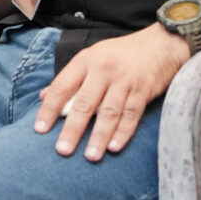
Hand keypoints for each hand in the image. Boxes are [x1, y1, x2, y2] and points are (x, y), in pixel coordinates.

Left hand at [34, 23, 189, 161]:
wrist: (161, 43)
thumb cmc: (122, 53)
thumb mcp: (93, 57)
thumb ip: (70, 77)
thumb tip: (43, 96)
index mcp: (87, 60)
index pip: (62, 85)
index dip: (49, 108)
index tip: (39, 130)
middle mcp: (104, 69)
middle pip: (85, 102)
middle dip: (73, 128)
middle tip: (62, 150)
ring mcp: (124, 80)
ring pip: (109, 112)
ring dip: (99, 136)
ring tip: (90, 156)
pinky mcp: (143, 90)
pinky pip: (131, 114)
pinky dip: (123, 132)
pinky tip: (115, 147)